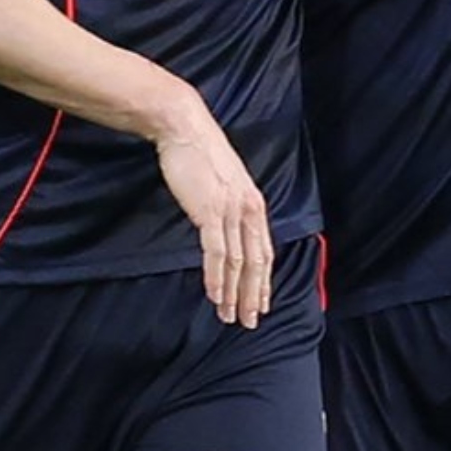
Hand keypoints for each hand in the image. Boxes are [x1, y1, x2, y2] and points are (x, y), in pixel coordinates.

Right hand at [153, 98, 273, 328]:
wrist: (185, 128)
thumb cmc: (201, 153)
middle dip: (254, 295)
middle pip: (256, 262)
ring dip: (234, 293)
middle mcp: (248, 209)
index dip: (264, 280)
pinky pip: (216, 252)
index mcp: (254, 203)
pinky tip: (214, 295)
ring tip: (229, 316)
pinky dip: (216, 277)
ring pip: (238, 262)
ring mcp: (231, 211)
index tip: (262, 303)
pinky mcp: (210, 211)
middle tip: (250, 321)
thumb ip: (230, 205)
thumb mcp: (224, 182)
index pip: (264, 250)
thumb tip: (226, 227)